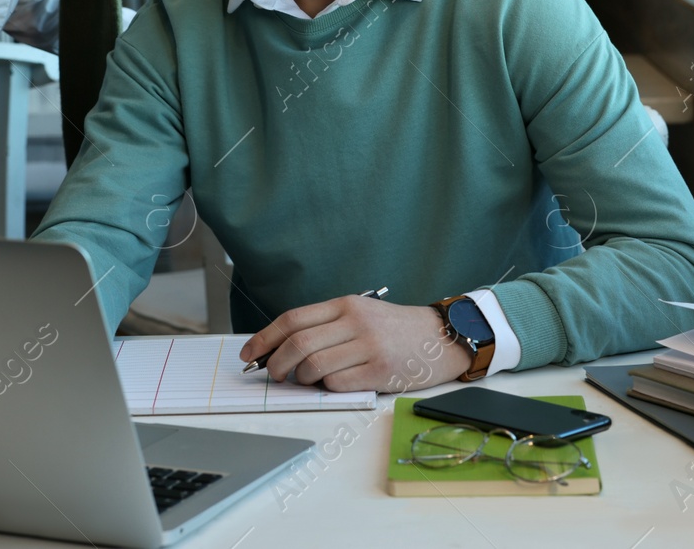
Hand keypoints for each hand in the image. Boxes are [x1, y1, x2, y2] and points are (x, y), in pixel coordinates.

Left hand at [239, 297, 472, 392]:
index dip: (265, 338)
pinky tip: (334, 385)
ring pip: (315, 366)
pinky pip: (338, 384)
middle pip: (298, 343)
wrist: (443, 337)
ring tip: (306, 381)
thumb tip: (281, 348)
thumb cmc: (395, 328)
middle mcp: (355, 322)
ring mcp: (369, 346)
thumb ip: (326, 326)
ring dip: (302, 379)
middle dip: (276, 363)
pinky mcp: (380, 371)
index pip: (293, 319)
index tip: (250, 354)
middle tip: (274, 375)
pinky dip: (327, 388)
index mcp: (346, 304)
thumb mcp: (361, 314)